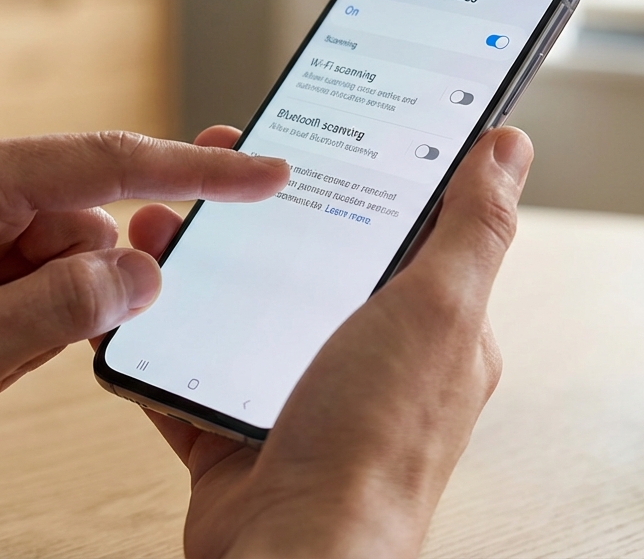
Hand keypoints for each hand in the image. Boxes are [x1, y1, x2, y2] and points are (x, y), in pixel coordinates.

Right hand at [125, 124, 532, 557]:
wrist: (294, 555)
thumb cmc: (374, 446)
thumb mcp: (438, 311)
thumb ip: (472, 227)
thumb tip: (509, 148)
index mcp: (428, 327)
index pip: (396, 225)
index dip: (350, 170)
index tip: (302, 128)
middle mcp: (366, 360)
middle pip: (307, 260)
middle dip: (256, 212)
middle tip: (208, 171)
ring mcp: (298, 398)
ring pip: (240, 309)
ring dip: (196, 264)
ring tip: (156, 225)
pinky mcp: (237, 432)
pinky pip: (190, 370)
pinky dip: (159, 338)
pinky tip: (135, 303)